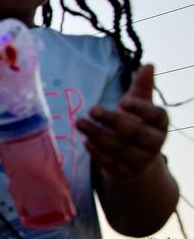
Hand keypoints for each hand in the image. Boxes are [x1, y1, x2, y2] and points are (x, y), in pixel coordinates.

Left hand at [76, 65, 167, 181]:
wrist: (135, 160)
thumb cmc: (135, 124)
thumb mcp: (139, 106)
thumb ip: (142, 87)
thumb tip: (149, 64)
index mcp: (160, 124)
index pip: (156, 115)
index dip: (140, 109)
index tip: (122, 101)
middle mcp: (155, 143)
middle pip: (135, 133)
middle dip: (112, 121)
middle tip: (91, 110)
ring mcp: (141, 160)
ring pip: (120, 148)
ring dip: (98, 136)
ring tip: (79, 123)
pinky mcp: (126, 173)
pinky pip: (112, 164)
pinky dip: (98, 154)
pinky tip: (86, 142)